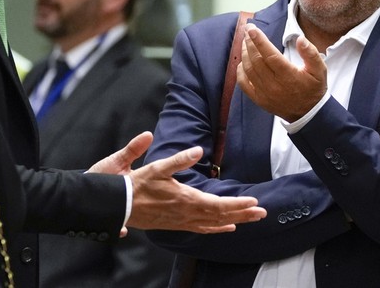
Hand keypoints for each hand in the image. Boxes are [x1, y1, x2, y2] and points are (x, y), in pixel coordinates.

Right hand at [89, 132, 266, 234]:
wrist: (116, 205)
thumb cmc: (134, 184)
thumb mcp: (156, 167)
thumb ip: (179, 159)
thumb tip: (197, 150)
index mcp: (185, 198)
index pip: (218, 203)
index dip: (237, 204)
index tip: (254, 202)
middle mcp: (186, 213)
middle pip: (220, 215)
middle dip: (243, 214)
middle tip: (263, 213)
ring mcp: (180, 220)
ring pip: (213, 223)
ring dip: (233, 221)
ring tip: (251, 220)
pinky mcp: (175, 223)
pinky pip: (200, 228)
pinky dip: (216, 228)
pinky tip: (225, 228)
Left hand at [237, 23, 326, 121]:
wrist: (309, 114)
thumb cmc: (313, 89)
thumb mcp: (319, 70)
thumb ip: (310, 53)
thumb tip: (300, 39)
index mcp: (289, 76)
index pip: (270, 54)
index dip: (259, 40)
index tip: (252, 29)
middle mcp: (274, 85)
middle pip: (256, 60)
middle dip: (250, 42)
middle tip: (248, 30)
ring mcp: (265, 93)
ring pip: (249, 70)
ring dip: (245, 53)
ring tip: (246, 42)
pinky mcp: (259, 100)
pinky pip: (244, 84)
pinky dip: (240, 71)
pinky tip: (243, 61)